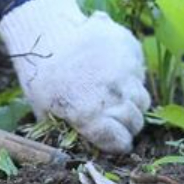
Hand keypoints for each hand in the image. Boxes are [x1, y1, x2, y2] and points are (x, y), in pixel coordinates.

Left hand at [0, 0, 150, 152]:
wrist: (45, 33)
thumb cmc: (40, 76)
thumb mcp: (45, 110)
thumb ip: (66, 131)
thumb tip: (81, 150)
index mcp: (90, 113)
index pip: (120, 139)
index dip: (120, 143)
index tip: (118, 142)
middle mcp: (113, 94)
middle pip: (136, 121)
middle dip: (128, 125)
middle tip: (116, 119)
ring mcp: (125, 70)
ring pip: (142, 98)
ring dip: (132, 102)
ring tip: (115, 96)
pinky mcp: (131, 50)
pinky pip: (141, 72)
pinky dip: (133, 77)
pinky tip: (114, 73)